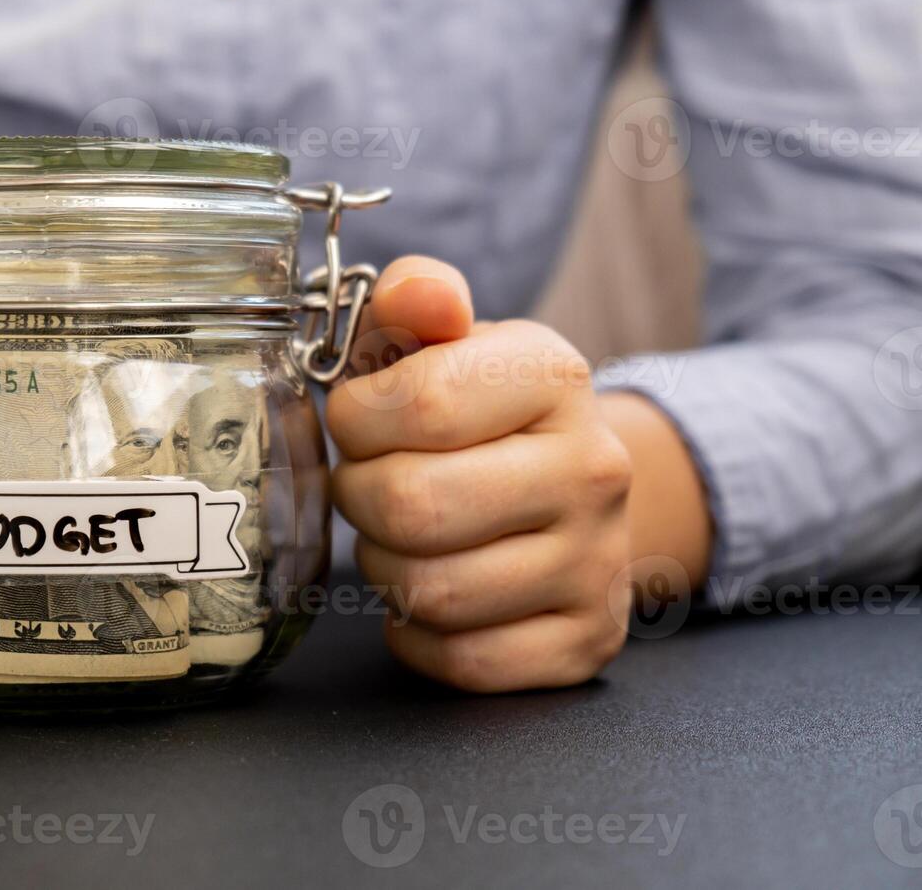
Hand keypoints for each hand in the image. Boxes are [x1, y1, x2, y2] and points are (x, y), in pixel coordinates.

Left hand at [326, 256, 633, 691]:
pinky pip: (462, 661)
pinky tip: (425, 593)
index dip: (356, 420)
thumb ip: (415, 297)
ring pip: (430, 591)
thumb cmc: (480, 412)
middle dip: (360, 498)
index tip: (358, 421)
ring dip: (383, 567)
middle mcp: (594, 470)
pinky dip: (416, 636)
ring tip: (398, 535)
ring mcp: (599, 563)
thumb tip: (419, 295)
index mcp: (554, 376)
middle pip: (413, 506)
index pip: (420, 404)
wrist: (575, 487)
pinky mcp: (586, 639)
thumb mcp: (449, 338)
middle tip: (367, 485)